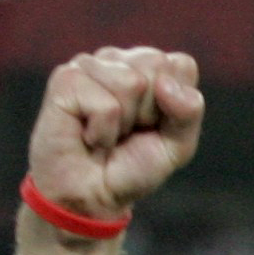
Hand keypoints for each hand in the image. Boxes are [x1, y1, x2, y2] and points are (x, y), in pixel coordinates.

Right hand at [26, 47, 205, 228]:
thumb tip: (165, 84)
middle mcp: (118, 60)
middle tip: (129, 132)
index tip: (155, 126)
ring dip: (125, 123)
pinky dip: (103, 131)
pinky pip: (105, 105)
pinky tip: (88, 135)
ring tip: (107, 134)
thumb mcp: (176, 146)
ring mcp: (89, 65)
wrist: (93, 195)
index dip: (177, 105)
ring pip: (131, 82)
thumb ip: (188, 113)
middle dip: (151, 111)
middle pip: (156, 65)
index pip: (181, 65)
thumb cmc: (132, 167)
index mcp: (148, 69)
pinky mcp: (65, 79)